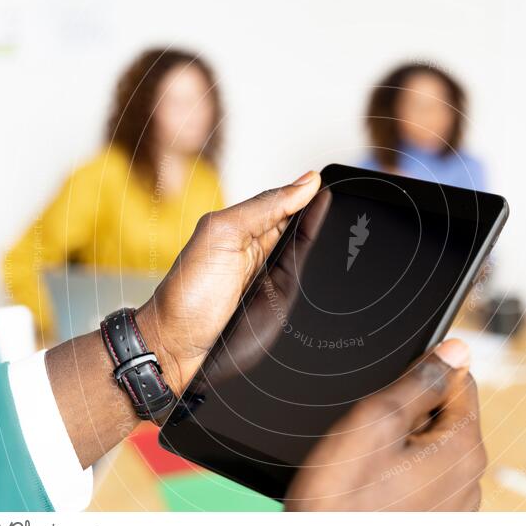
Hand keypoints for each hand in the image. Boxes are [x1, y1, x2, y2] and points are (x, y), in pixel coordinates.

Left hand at [136, 170, 320, 394]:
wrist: (179, 347)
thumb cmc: (187, 293)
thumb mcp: (222, 234)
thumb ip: (264, 207)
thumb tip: (306, 183)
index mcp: (239, 226)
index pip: (280, 201)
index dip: (301, 190)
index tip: (323, 177)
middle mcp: (258, 248)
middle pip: (298, 221)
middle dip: (319, 207)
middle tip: (342, 188)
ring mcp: (273, 275)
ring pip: (308, 246)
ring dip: (326, 230)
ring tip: (346, 208)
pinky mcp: (286, 300)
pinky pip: (309, 272)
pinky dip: (323, 256)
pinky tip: (335, 239)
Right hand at [284, 339, 486, 510]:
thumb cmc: (341, 502)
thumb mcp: (373, 422)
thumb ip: (419, 382)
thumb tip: (455, 350)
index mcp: (462, 450)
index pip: (460, 380)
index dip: (422, 375)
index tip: (393, 392)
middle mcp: (470, 480)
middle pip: (447, 414)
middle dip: (412, 413)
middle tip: (375, 436)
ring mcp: (455, 506)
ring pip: (434, 446)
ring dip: (407, 444)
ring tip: (373, 465)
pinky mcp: (437, 521)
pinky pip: (428, 477)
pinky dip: (405, 472)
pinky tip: (377, 487)